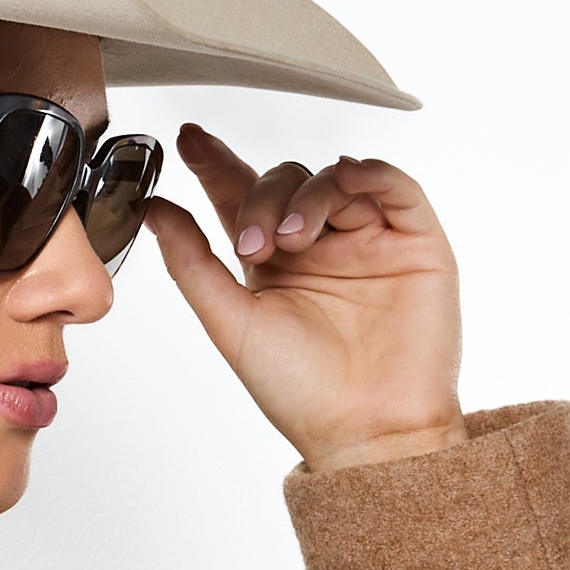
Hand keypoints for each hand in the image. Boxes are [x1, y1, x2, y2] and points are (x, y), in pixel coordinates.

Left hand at [145, 124, 470, 472]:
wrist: (365, 430)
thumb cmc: (298, 391)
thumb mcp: (229, 322)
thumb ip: (191, 262)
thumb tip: (154, 208)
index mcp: (273, 263)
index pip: (240, 197)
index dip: (216, 164)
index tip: (187, 139)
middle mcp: (320, 245)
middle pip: (286, 181)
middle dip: (262, 200)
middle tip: (253, 244)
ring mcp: (369, 241)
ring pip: (335, 179)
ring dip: (307, 195)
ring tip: (292, 239)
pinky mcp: (416, 244)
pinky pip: (396, 187)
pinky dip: (369, 175)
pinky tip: (344, 181)